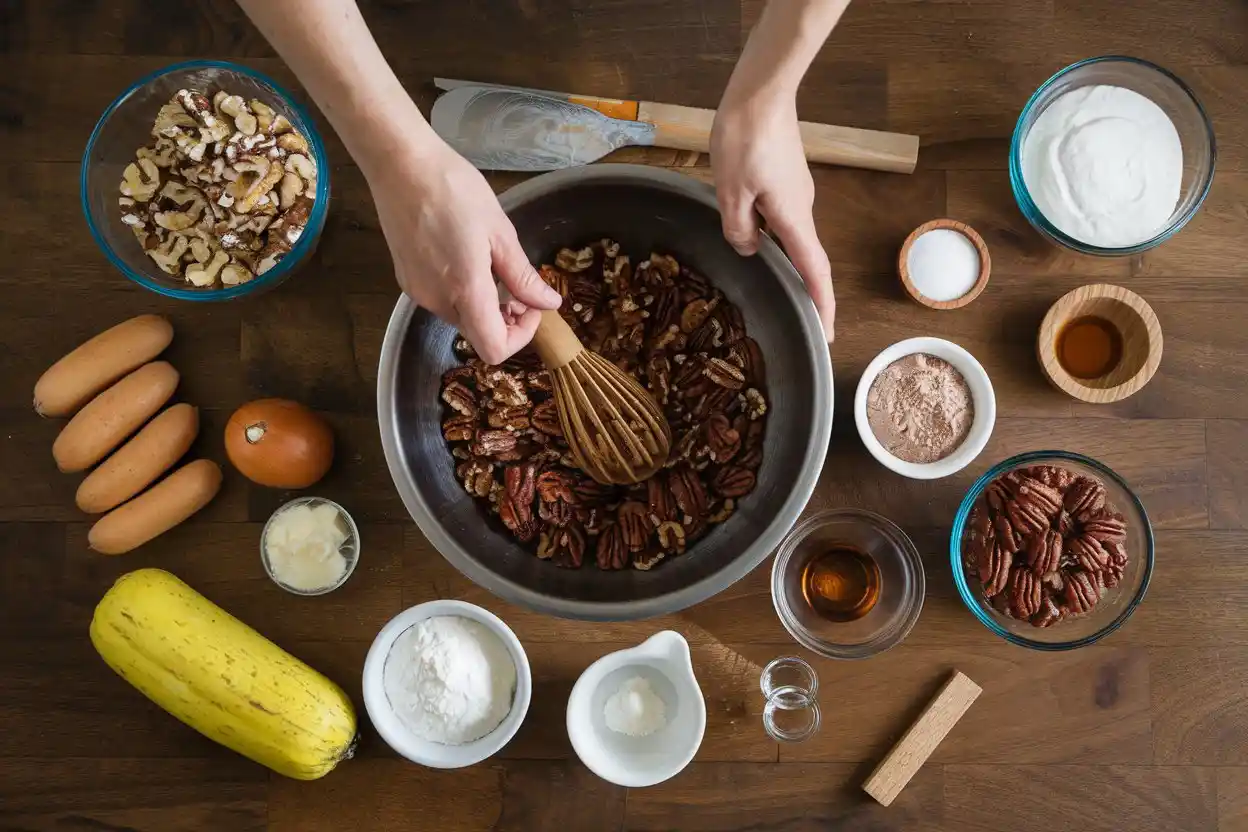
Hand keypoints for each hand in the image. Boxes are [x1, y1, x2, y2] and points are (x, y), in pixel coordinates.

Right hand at [367, 139, 561, 363]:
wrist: (400, 165)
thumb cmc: (454, 189)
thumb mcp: (500, 231)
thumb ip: (523, 276)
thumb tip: (548, 303)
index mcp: (465, 290)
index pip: (494, 349)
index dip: (520, 336)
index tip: (529, 306)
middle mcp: (437, 300)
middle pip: (477, 334)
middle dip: (504, 319)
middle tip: (516, 284)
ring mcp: (417, 292)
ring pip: (460, 317)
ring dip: (482, 303)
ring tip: (490, 263)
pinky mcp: (405, 280)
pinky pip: (441, 300)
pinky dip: (460, 291)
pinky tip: (464, 256)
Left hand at [711, 94, 835, 340]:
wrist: (761, 93)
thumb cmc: (745, 139)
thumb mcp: (730, 191)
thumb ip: (740, 228)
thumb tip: (751, 248)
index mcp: (793, 217)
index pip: (814, 270)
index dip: (822, 304)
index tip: (829, 333)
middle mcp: (802, 208)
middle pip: (807, 257)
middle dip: (808, 291)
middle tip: (805, 322)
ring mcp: (797, 192)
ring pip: (791, 235)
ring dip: (785, 260)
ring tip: (774, 285)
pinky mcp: (787, 179)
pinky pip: (782, 217)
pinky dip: (774, 235)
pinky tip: (753, 237)